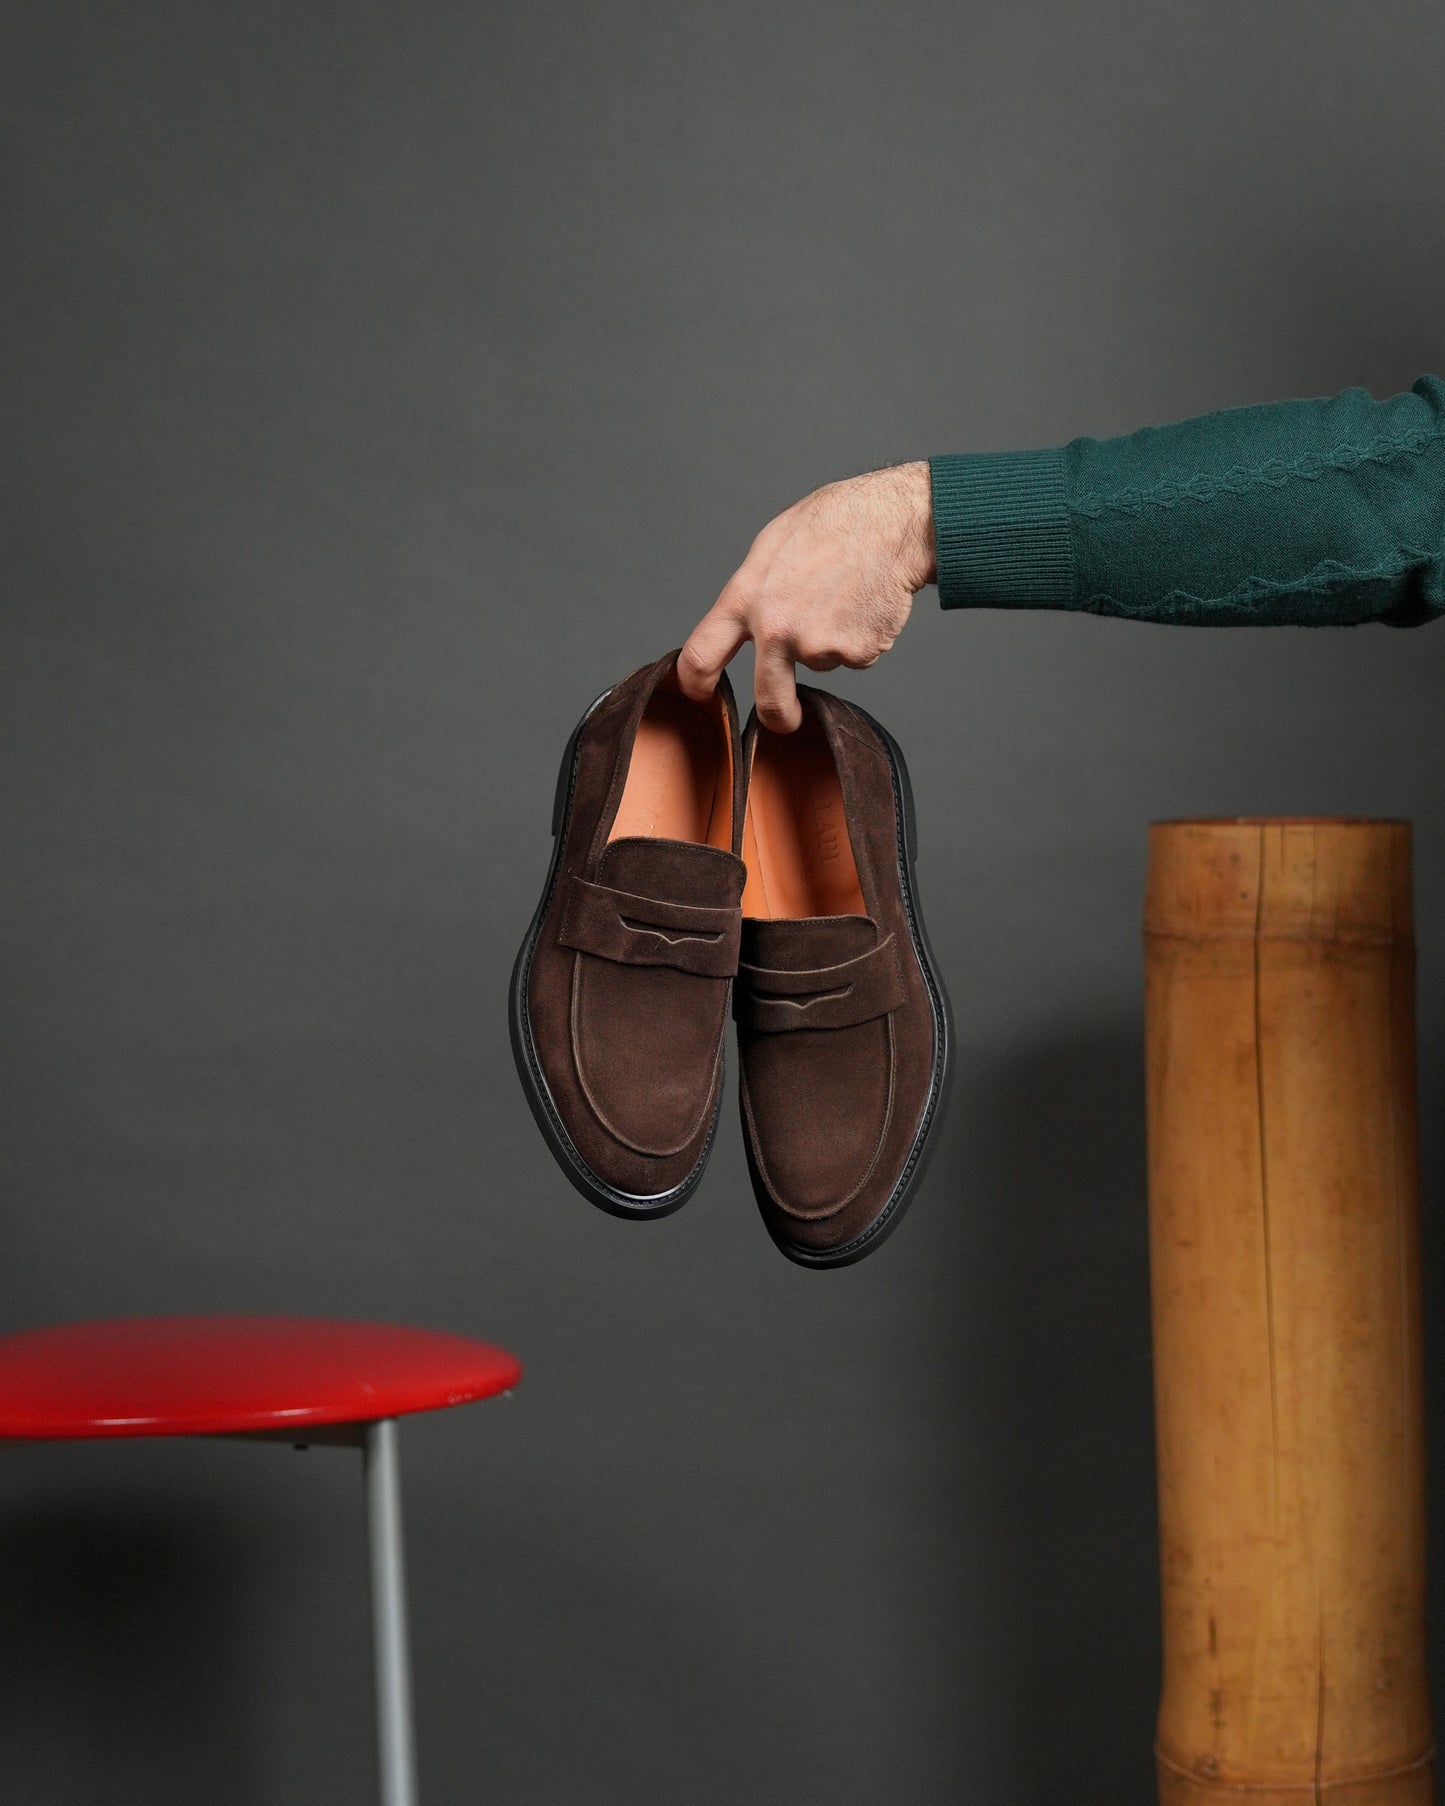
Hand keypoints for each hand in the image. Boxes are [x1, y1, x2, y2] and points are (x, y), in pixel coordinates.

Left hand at [677, 460, 935, 732]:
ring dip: (832, 640)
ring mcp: (817, 645)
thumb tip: (746, 623)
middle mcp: (776, 628)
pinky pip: (854, 656)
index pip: (701, 654)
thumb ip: (754, 592)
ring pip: (821, 661)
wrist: (892, 522)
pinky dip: (860, 637)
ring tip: (845, 594)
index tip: (702, 694)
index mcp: (746, 597)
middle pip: (769, 699)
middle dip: (779, 716)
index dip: (695, 683)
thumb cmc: (834, 523)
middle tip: (788, 717)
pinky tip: (864, 602)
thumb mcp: (773, 547)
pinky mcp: (855, 653)